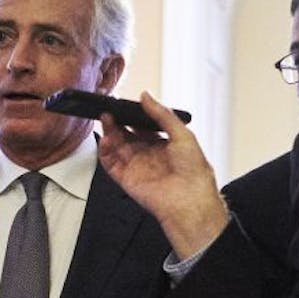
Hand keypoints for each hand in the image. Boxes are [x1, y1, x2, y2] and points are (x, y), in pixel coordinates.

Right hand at [97, 92, 229, 258]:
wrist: (189, 200)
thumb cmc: (194, 172)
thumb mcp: (183, 134)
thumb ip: (162, 114)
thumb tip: (146, 96)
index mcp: (164, 145)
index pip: (143, 127)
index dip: (133, 116)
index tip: (124, 104)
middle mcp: (149, 155)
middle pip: (127, 135)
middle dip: (118, 122)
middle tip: (109, 110)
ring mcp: (137, 167)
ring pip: (117, 147)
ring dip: (109, 133)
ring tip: (105, 119)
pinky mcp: (126, 179)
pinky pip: (111, 163)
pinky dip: (104, 152)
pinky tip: (105, 139)